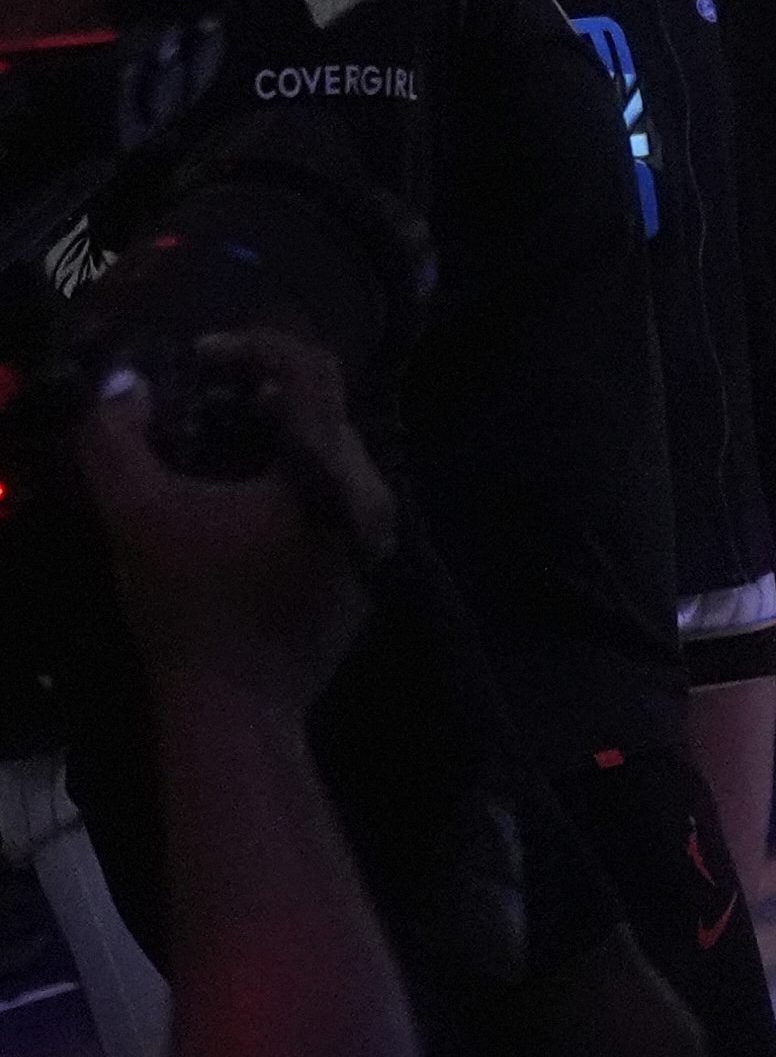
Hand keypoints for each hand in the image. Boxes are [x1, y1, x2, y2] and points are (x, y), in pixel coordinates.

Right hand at [80, 330, 392, 715]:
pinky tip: (240, 508)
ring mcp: (376, 536)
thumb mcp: (136, 515)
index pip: (311, 368)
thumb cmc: (188, 606)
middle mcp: (372, 493)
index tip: (199, 355)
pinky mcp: (366, 572)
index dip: (253, 345)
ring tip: (213, 451)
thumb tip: (122, 385)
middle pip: (324, 412)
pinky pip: (336, 503)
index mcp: (330, 468)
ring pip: (331, 459)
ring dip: (276, 443)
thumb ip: (117, 439)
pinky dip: (293, 488)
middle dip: (262, 394)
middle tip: (200, 401)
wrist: (234, 711)